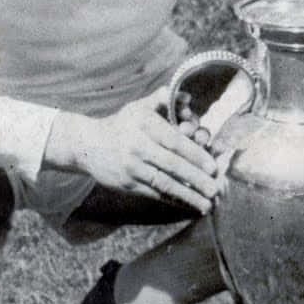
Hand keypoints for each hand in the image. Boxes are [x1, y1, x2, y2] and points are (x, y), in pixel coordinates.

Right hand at [48, 87, 220, 213]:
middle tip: (216, 189)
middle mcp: (137, 147)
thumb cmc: (122, 124)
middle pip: (172, 165)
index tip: (213, 166)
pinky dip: (173, 200)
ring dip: (188, 196)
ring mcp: (131, 168)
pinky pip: (154, 193)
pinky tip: (189, 205)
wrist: (87, 144)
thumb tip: (187, 98)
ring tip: (207, 204)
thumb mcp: (140, 107)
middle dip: (196, 179)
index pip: (173, 142)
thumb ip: (163, 99)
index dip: (195, 155)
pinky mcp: (127, 184)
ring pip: (164, 183)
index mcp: (144, 126)